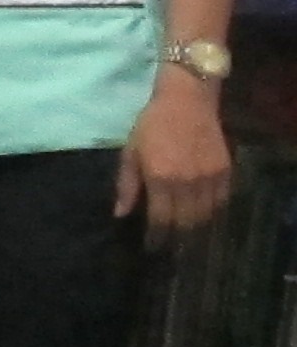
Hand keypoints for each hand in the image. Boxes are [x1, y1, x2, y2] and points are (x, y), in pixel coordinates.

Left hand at [117, 72, 231, 246]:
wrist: (187, 100)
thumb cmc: (152, 124)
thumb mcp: (131, 152)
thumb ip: (127, 185)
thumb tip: (121, 214)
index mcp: (160, 179)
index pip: (161, 220)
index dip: (157, 237)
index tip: (152, 246)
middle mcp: (187, 183)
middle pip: (186, 222)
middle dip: (176, 235)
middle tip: (169, 241)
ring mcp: (209, 178)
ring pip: (206, 216)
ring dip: (195, 226)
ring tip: (186, 231)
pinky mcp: (226, 172)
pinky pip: (222, 201)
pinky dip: (213, 211)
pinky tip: (204, 213)